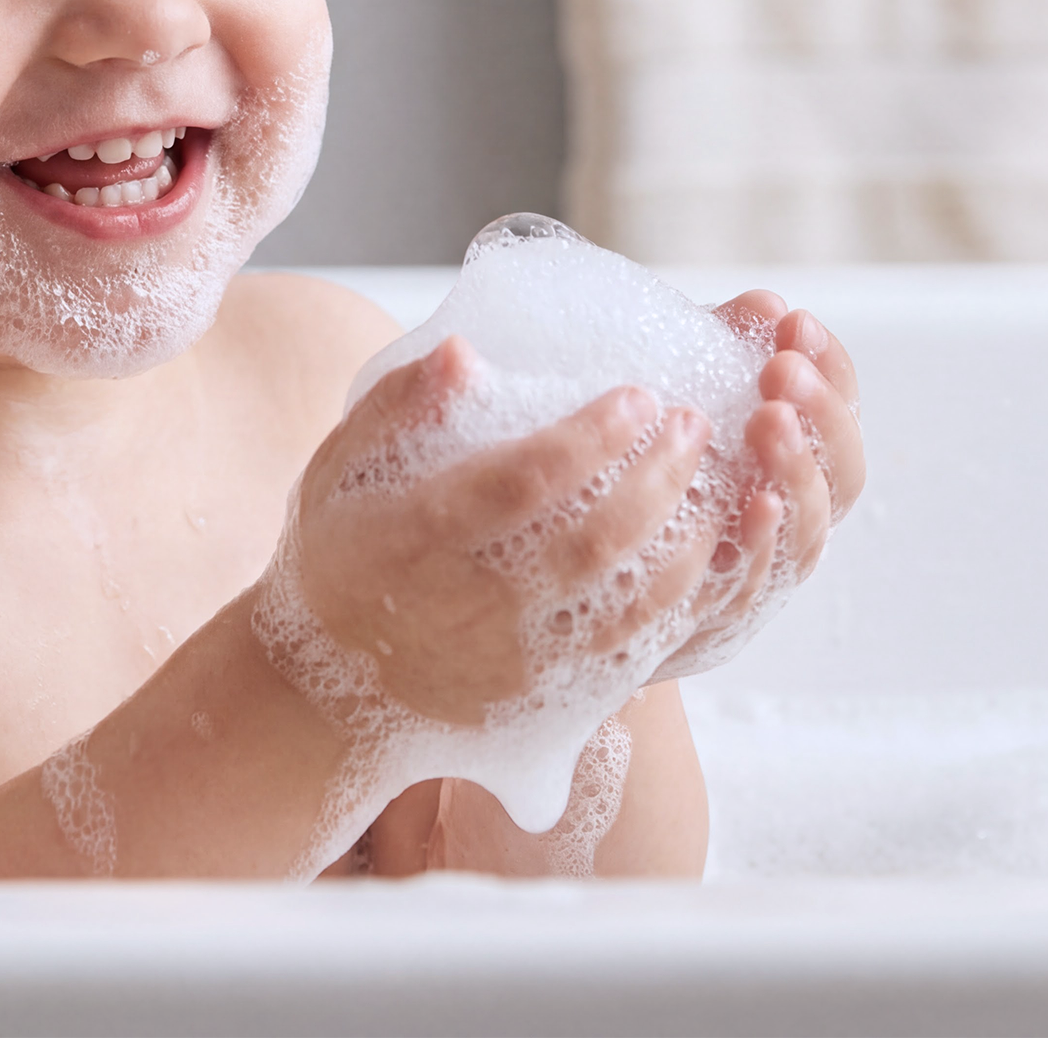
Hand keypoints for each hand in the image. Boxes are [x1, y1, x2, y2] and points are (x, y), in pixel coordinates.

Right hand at [283, 337, 755, 725]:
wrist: (333, 689)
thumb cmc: (340, 557)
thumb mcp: (339, 469)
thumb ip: (397, 406)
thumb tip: (462, 351)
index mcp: (422, 537)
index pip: (524, 481)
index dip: (590, 437)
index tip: (638, 394)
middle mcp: (475, 605)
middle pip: (592, 538)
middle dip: (657, 474)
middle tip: (692, 420)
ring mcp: (520, 659)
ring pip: (628, 599)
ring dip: (683, 532)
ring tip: (713, 476)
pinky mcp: (552, 697)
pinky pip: (636, 649)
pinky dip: (682, 598)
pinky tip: (703, 548)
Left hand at [642, 294, 863, 681]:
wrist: (568, 569)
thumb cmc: (628, 463)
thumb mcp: (672, 396)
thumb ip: (718, 351)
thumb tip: (762, 303)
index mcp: (787, 461)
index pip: (839, 416)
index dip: (833, 373)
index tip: (797, 324)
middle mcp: (788, 519)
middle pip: (842, 475)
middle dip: (822, 416)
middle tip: (782, 370)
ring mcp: (760, 570)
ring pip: (808, 530)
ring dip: (797, 470)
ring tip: (769, 418)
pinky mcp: (716, 615)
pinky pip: (756, 584)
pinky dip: (766, 543)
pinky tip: (757, 502)